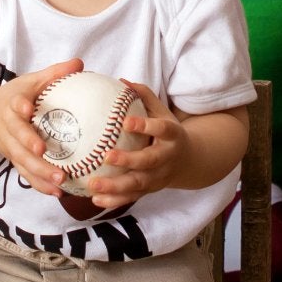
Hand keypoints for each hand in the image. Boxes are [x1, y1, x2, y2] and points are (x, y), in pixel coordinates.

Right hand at [0, 58, 83, 195]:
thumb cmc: (16, 97)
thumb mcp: (31, 82)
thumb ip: (54, 73)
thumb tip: (80, 63)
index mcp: (11, 106)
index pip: (13, 106)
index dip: (19, 108)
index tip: (27, 110)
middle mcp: (8, 129)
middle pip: (17, 141)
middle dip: (30, 149)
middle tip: (46, 155)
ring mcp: (9, 148)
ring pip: (22, 162)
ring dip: (40, 173)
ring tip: (60, 182)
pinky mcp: (14, 161)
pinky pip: (26, 175)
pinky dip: (40, 185)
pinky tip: (58, 192)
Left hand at [84, 81, 186, 207]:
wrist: (189, 161)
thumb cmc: (167, 131)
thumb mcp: (162, 112)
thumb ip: (144, 96)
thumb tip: (121, 80)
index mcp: (172, 135)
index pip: (162, 129)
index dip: (146, 126)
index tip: (126, 122)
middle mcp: (167, 158)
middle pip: (149, 161)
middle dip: (128, 160)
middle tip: (107, 156)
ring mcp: (159, 178)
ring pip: (138, 184)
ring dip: (115, 187)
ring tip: (93, 184)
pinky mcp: (150, 191)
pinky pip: (131, 197)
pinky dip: (114, 201)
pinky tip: (95, 199)